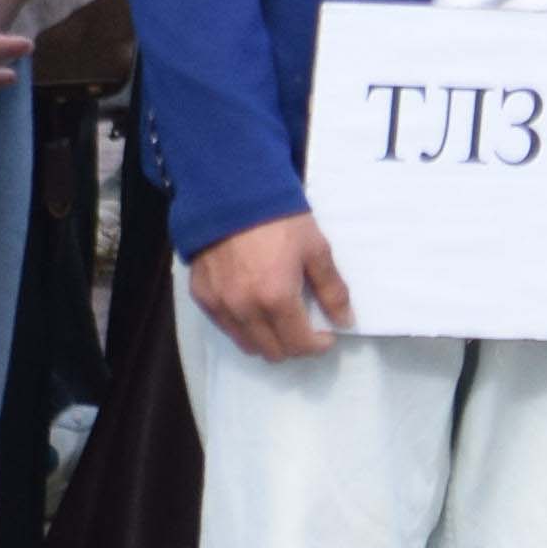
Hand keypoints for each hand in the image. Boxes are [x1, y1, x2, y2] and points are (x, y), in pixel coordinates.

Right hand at [186, 210, 355, 360]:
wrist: (230, 195)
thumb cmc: (280, 220)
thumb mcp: (315, 249)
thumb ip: (332, 290)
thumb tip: (345, 321)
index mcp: (276, 299)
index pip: (299, 344)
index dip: (317, 345)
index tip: (327, 334)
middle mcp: (245, 310)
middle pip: (273, 352)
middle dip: (294, 345)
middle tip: (305, 326)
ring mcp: (219, 306)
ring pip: (246, 344)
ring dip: (268, 340)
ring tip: (279, 319)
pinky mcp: (201, 297)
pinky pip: (225, 327)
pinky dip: (243, 326)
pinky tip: (254, 306)